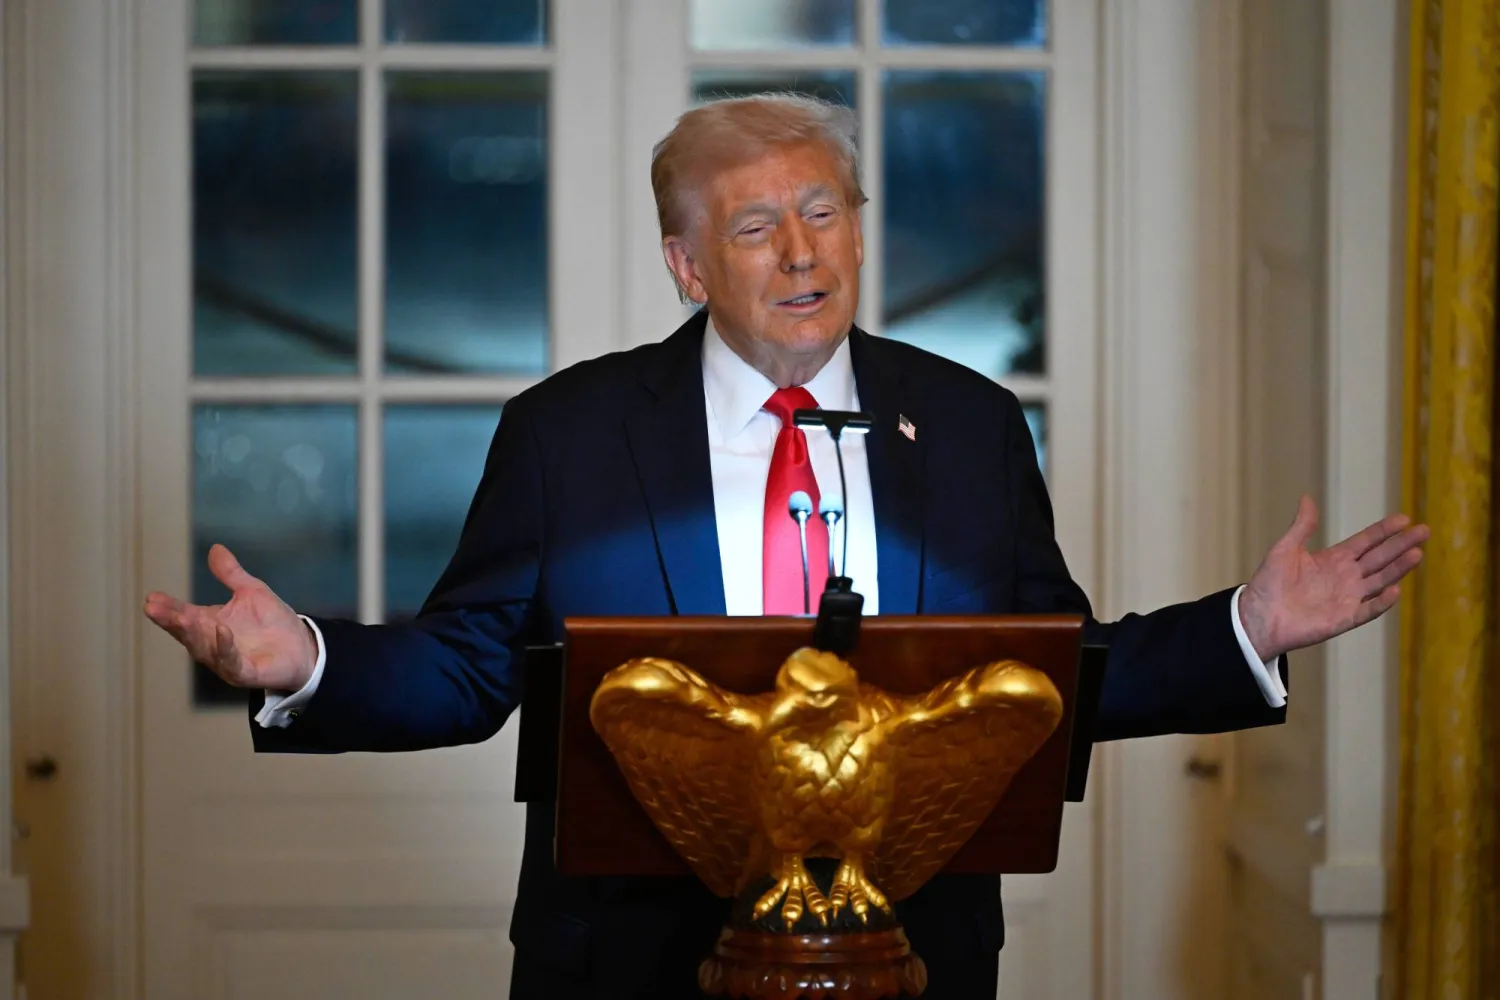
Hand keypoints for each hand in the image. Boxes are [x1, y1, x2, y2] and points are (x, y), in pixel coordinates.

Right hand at [142, 544, 318, 692]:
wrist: (304, 648)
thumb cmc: (273, 622)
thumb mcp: (251, 592)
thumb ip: (231, 574)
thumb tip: (215, 548)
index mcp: (210, 624)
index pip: (184, 615)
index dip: (168, 607)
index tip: (151, 597)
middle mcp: (212, 644)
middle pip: (187, 632)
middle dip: (171, 620)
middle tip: (153, 608)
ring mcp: (227, 661)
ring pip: (204, 648)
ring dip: (192, 633)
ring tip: (182, 617)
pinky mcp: (246, 673)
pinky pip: (232, 663)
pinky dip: (225, 648)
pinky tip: (221, 631)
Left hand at [1238, 495, 1428, 660]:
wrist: (1257, 617)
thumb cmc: (1268, 584)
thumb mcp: (1284, 549)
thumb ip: (1302, 526)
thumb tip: (1307, 497)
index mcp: (1334, 559)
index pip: (1366, 542)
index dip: (1384, 531)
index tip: (1404, 519)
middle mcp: (1346, 577)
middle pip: (1380, 558)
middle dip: (1401, 545)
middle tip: (1423, 531)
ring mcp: (1347, 598)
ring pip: (1379, 581)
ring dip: (1398, 569)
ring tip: (1416, 554)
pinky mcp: (1343, 619)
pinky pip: (1367, 610)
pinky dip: (1381, 603)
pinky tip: (1394, 590)